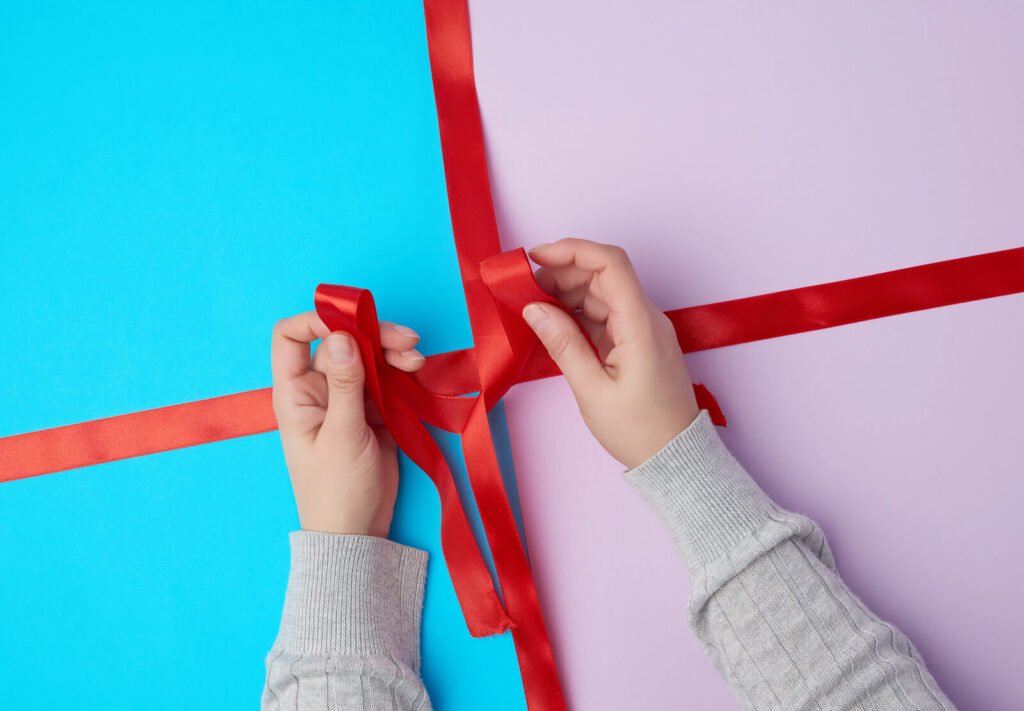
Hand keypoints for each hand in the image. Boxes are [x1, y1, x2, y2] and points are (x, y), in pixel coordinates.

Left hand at [270, 313, 425, 535]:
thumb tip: (343, 337)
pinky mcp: (374, 410)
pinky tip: (417, 373)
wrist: (358, 531)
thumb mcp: (341, 435)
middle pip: (343, 341)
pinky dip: (403, 373)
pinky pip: (387, 379)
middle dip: (374, 335)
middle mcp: (320, 389)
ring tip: (417, 361)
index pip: (292, 337)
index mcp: (296, 393)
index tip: (352, 322)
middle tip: (407, 341)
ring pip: (369, 357)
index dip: (316, 320)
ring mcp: (348, 398)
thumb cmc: (336, 490)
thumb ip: (345, 385)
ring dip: (394, 353)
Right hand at [522, 239, 698, 468]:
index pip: (610, 263)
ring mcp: (643, 328)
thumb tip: (534, 309)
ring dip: (567, 292)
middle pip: (603, 274)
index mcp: (640, 325)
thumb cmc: (639, 430)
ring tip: (533, 307)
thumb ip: (562, 344)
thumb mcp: (592, 391)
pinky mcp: (637, 341)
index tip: (536, 258)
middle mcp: (646, 318)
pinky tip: (554, 324)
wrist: (675, 458)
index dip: (572, 250)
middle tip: (525, 290)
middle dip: (562, 272)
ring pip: (602, 292)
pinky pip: (606, 313)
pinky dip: (578, 312)